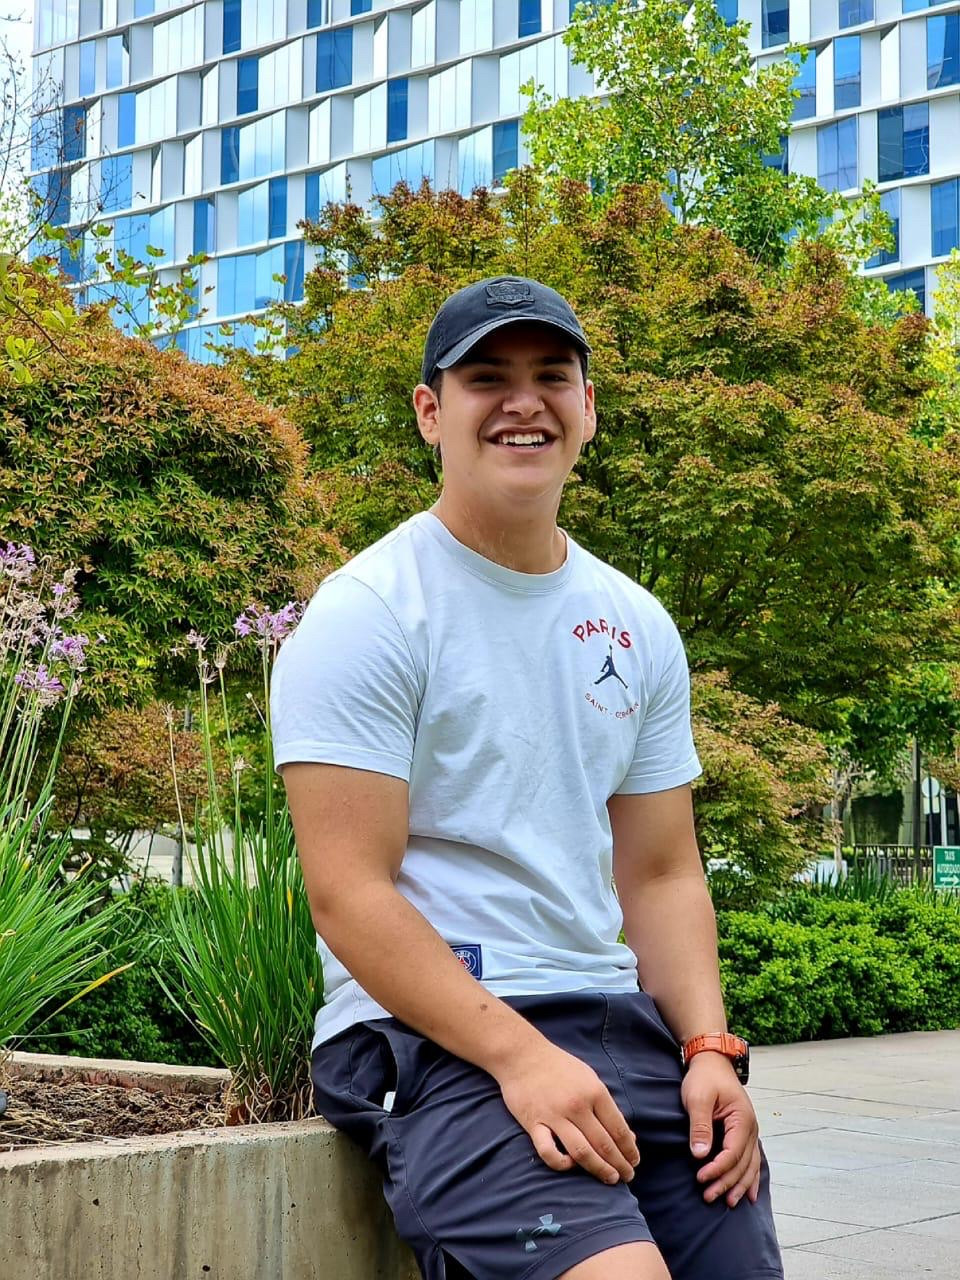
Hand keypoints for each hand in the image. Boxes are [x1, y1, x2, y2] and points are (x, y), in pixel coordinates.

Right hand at [495, 1039, 639, 1184]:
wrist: (522, 1054)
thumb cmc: (559, 1067)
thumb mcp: (589, 1078)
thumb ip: (606, 1106)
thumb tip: (628, 1136)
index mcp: (594, 1091)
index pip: (619, 1129)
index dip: (630, 1150)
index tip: (634, 1162)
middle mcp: (577, 1105)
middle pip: (604, 1144)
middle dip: (620, 1164)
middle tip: (627, 1177)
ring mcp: (555, 1115)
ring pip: (583, 1152)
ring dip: (600, 1169)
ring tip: (610, 1178)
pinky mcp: (533, 1123)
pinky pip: (548, 1151)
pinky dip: (561, 1163)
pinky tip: (570, 1164)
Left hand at [681, 1052, 760, 1207]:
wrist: (712, 1061)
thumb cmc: (704, 1077)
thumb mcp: (698, 1098)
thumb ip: (700, 1126)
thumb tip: (700, 1155)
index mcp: (742, 1118)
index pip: (733, 1153)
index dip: (718, 1169)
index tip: (701, 1178)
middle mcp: (751, 1128)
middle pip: (742, 1164)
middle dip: (727, 1183)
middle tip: (708, 1197)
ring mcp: (751, 1132)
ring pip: (750, 1166)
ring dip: (739, 1185)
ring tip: (727, 1202)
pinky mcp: (744, 1134)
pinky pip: (751, 1161)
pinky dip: (750, 1179)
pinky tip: (749, 1195)